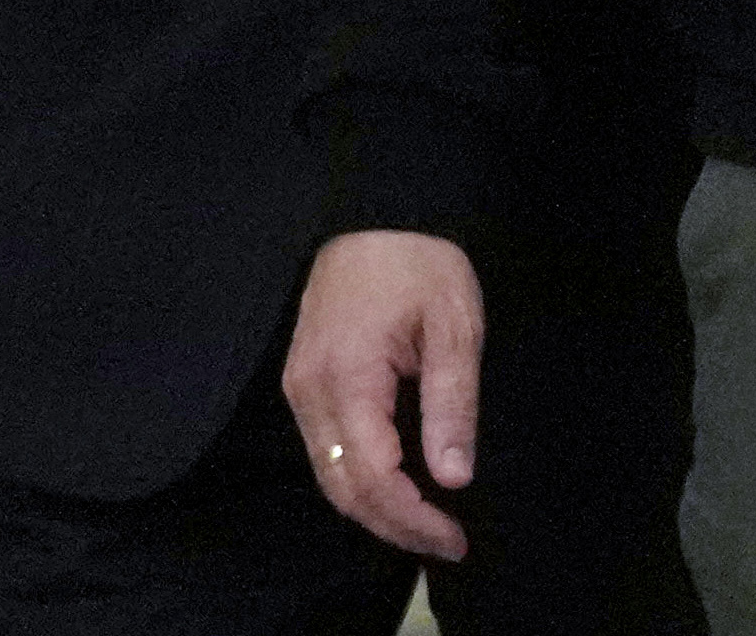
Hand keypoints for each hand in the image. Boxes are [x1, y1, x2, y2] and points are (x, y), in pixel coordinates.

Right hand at [284, 229, 484, 561]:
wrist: (376, 211)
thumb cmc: (420, 262)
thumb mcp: (454, 326)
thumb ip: (452, 404)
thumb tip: (453, 477)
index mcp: (347, 377)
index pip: (374, 475)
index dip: (413, 517)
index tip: (456, 535)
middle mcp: (310, 392)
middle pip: (342, 489)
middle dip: (394, 526)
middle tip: (447, 543)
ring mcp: (300, 388)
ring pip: (329, 476)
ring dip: (375, 509)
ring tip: (427, 526)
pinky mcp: (304, 382)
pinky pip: (326, 450)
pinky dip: (360, 480)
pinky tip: (398, 487)